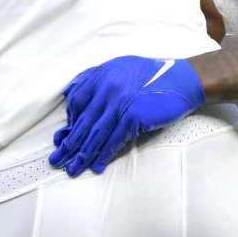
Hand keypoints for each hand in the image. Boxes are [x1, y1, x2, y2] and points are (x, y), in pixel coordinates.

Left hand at [50, 57, 205, 175]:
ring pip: (96, 134)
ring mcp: (120, 103)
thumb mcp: (119, 67)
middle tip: (56, 160)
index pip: (76, 102)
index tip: (64, 137)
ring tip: (73, 169)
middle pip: (82, 122)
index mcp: (101, 76)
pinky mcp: (133, 116)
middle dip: (68, 144)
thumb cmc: (151, 75)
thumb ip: (93, 77)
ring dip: (82, 155)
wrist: (181, 80)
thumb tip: (68, 94)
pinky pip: (114, 140)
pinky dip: (104, 155)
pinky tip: (97, 166)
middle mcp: (108, 88)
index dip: (69, 122)